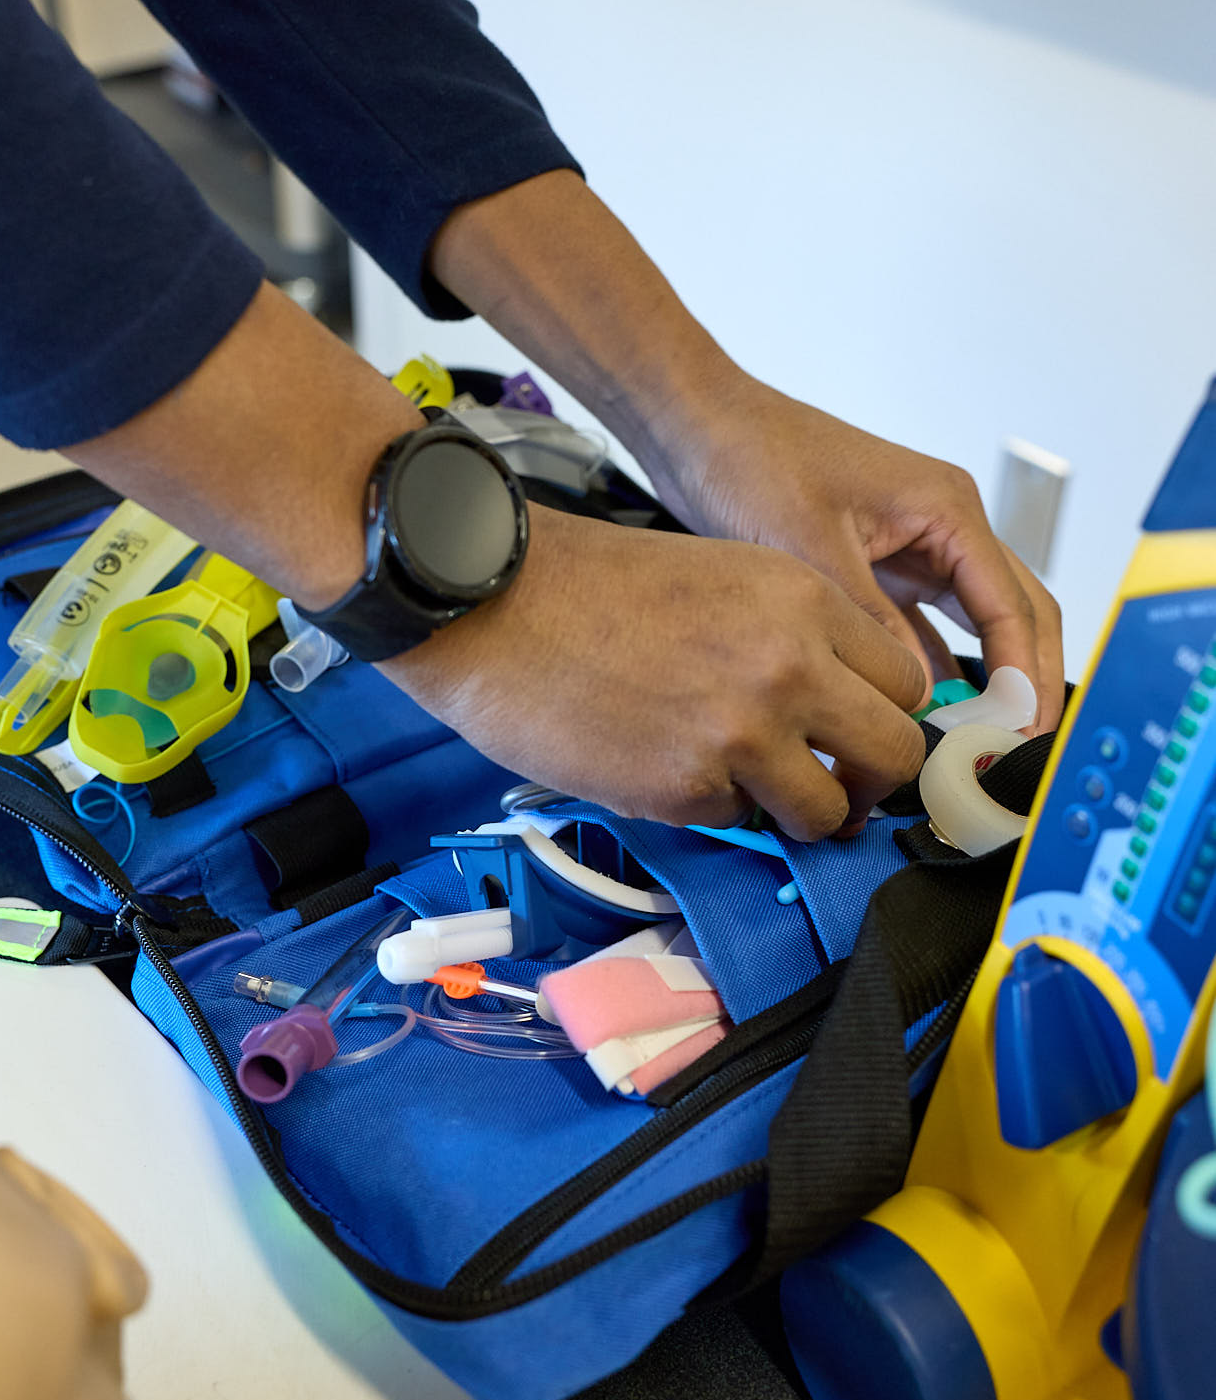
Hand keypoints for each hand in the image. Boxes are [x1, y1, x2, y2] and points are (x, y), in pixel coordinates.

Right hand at [381, 504, 926, 837]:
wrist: (494, 602)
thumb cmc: (593, 587)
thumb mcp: (725, 577)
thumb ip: (794, 636)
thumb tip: (838, 711)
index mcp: (805, 598)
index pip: (905, 682)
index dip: (884, 717)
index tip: (859, 736)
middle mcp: (791, 665)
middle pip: (896, 755)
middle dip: (871, 783)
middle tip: (837, 788)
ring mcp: (741, 732)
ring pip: (828, 811)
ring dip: (798, 812)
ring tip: (750, 789)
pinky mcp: (685, 787)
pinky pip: (737, 822)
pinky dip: (711, 808)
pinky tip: (665, 767)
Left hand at [636, 374, 1063, 734]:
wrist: (698, 428)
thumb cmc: (751, 459)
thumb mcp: (812, 549)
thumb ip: (870, 623)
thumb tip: (914, 696)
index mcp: (946, 509)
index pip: (1013, 607)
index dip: (1024, 678)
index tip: (1022, 735)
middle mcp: (943, 528)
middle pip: (1014, 616)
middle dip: (1023, 686)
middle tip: (1016, 755)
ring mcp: (913, 550)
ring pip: (974, 627)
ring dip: (981, 684)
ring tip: (974, 751)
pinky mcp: (879, 570)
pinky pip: (923, 632)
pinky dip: (931, 675)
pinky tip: (920, 722)